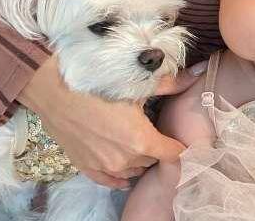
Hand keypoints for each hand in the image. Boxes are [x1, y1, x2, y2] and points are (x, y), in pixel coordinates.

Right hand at [18, 57, 199, 188]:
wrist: (55, 92)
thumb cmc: (98, 86)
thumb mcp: (138, 84)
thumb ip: (171, 84)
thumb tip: (199, 73)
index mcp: (142, 141)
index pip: (174, 153)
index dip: (180, 146)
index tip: (180, 139)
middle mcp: (125, 159)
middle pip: (152, 160)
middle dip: (156, 148)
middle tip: (154, 132)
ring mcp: (104, 165)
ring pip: (132, 170)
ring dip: (138, 160)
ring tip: (137, 145)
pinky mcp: (85, 166)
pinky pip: (108, 181)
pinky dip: (118, 177)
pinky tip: (124, 175)